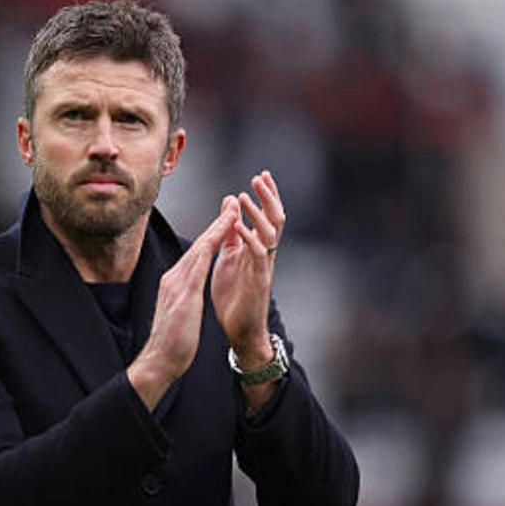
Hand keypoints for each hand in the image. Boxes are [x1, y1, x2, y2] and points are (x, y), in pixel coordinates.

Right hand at [128, 198, 238, 409]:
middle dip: (218, 222)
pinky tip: (223, 234)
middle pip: (200, 244)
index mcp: (175, 283)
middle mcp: (174, 278)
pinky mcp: (184, 292)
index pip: (197, 254)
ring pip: (201, 248)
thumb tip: (189, 292)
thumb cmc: (172, 342)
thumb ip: (184, 297)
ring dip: (218, 227)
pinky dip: (212, 245)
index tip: (226, 219)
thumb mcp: (180, 312)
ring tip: (233, 210)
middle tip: (232, 202)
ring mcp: (177, 283)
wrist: (159, 360)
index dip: (213, 235)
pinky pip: (201, 263)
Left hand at [211, 171, 285, 368]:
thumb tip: (230, 203)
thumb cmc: (234, 295)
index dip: (266, 196)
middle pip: (275, 219)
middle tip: (259, 177)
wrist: (240, 330)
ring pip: (269, 234)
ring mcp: (263, 267)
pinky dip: (248, 238)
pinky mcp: (259, 280)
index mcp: (257, 247)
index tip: (262, 175)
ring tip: (245, 195)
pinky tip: (238, 227)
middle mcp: (265, 254)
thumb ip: (230, 232)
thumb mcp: (229, 257)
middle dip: (268, 197)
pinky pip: (257, 255)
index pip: (267, 216)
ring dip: (257, 213)